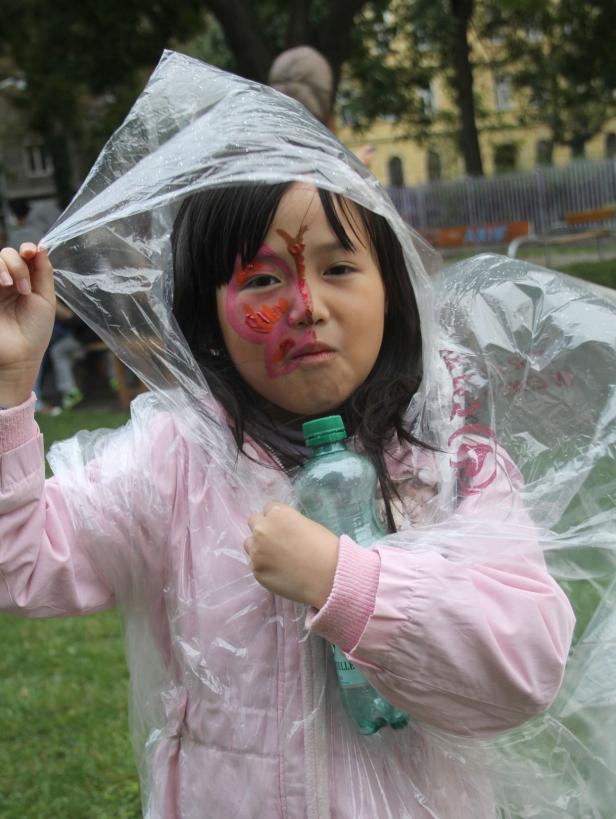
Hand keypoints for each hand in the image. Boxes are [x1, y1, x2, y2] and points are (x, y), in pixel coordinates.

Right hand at [0, 243, 55, 405]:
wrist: (20, 356)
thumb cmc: (35, 332)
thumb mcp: (46, 299)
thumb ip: (43, 273)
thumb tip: (42, 246)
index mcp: (25, 281)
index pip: (24, 255)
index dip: (28, 248)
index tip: (32, 252)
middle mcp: (8, 281)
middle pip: (7, 254)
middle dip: (18, 263)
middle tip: (24, 287)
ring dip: (7, 266)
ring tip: (13, 287)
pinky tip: (4, 284)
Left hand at [245, 502, 338, 607]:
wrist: (328, 576)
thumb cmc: (325, 548)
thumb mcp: (308, 525)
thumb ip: (289, 524)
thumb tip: (283, 531)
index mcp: (278, 513)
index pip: (268, 508)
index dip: (277, 518)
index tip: (284, 528)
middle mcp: (262, 529)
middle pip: (254, 522)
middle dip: (264, 529)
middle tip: (277, 542)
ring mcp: (256, 551)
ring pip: (250, 544)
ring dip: (259, 547)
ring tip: (276, 558)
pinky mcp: (256, 570)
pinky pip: (255, 564)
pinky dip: (264, 567)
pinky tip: (279, 572)